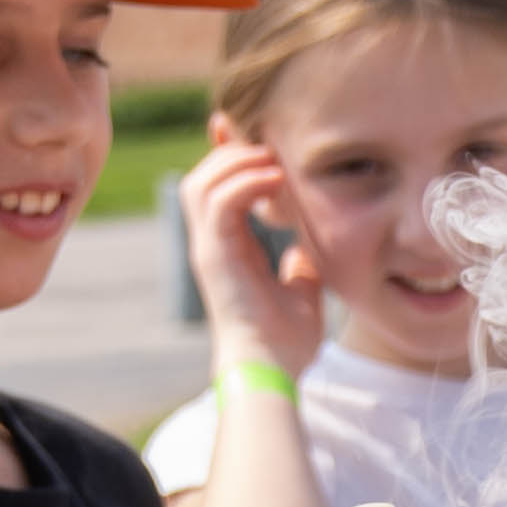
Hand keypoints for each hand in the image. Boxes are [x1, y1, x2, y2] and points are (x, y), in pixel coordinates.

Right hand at [184, 130, 328, 375]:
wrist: (271, 371)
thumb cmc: (285, 342)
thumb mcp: (301, 291)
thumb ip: (299, 265)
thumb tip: (304, 251)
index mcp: (228, 249)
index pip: (215, 189)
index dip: (229, 157)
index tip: (253, 135)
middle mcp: (211, 245)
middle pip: (201, 178)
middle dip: (233, 153)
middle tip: (272, 149)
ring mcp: (209, 250)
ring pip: (202, 183)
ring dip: (237, 164)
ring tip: (273, 162)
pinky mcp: (215, 256)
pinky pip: (218, 202)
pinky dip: (244, 182)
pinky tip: (276, 180)